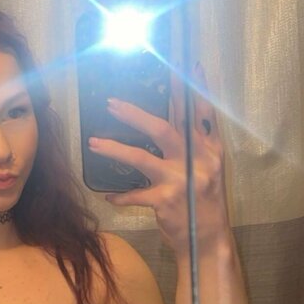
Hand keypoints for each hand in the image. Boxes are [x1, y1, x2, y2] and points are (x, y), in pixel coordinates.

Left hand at [88, 62, 229, 255]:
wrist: (209, 239)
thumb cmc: (204, 201)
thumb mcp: (207, 168)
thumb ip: (192, 143)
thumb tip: (169, 115)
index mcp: (210, 149)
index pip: (202, 112)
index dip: (194, 88)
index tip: (186, 64)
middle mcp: (198, 161)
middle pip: (164, 129)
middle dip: (135, 114)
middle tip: (111, 104)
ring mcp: (181, 181)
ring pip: (142, 158)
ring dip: (115, 148)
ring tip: (93, 143)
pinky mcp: (166, 202)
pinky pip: (136, 194)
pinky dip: (121, 196)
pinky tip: (109, 196)